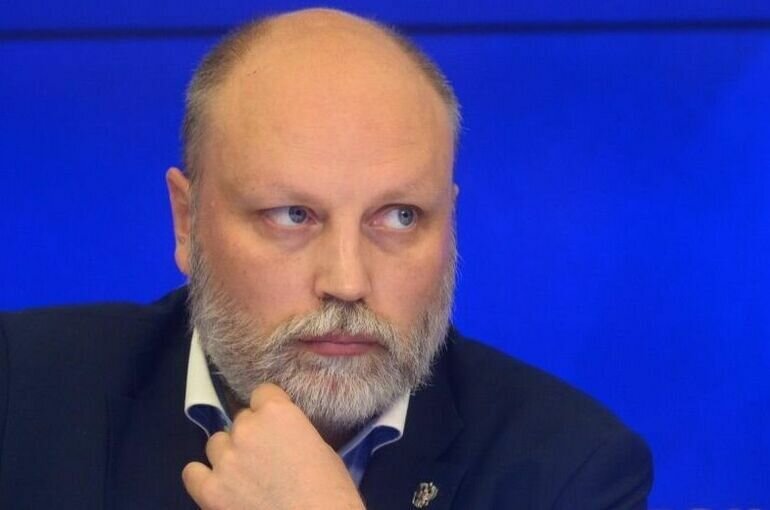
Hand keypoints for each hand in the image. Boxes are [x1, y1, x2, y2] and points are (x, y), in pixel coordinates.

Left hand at [182, 383, 364, 509]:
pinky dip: (203, 477)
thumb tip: (281, 440)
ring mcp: (225, 459)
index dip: (271, 411)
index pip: (263, 393)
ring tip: (244, 476)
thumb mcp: (320, 448)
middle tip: (266, 459)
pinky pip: (192, 473)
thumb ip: (293, 434)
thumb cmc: (331, 491)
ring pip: (216, 443)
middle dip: (252, 436)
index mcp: (278, 412)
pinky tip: (219, 486)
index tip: (278, 428)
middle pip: (240, 420)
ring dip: (229, 455)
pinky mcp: (209, 490)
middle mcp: (246, 428)